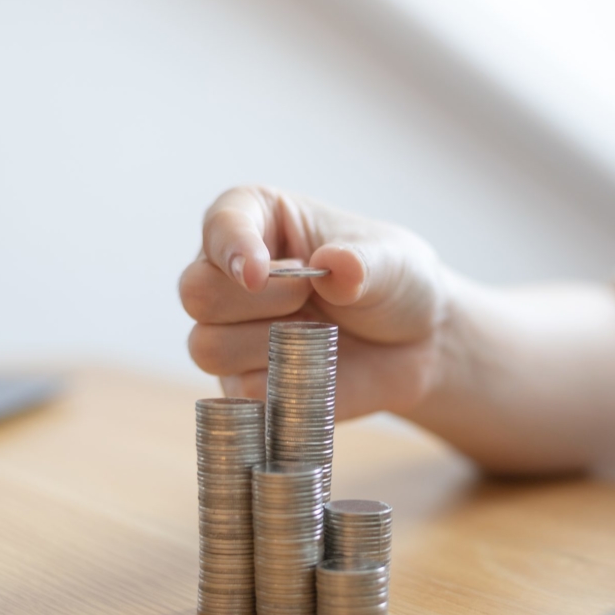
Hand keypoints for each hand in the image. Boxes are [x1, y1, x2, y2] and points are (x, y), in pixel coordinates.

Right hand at [179, 186, 451, 418]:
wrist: (418, 342)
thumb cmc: (393, 282)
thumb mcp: (391, 260)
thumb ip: (362, 263)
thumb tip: (338, 268)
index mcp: (258, 220)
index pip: (220, 225)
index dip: (232, 248)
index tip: (259, 272)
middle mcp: (230, 275)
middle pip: (196, 292)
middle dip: (256, 301)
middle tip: (310, 297)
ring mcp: (231, 333)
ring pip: (207, 347)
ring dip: (269, 346)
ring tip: (319, 336)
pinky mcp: (244, 384)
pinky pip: (241, 394)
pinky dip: (284, 386)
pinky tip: (318, 370)